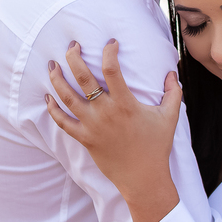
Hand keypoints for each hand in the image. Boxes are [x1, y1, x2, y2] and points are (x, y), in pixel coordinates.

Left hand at [45, 39, 181, 221]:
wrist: (143, 178)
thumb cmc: (157, 146)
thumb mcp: (170, 117)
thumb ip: (173, 92)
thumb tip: (172, 72)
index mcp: (125, 103)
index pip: (111, 69)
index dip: (109, 51)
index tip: (110, 43)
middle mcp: (105, 112)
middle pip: (82, 78)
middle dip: (73, 57)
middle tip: (71, 46)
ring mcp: (92, 126)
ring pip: (67, 97)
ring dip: (57, 79)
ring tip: (52, 66)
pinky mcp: (85, 139)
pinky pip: (63, 123)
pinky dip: (53, 109)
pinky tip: (48, 97)